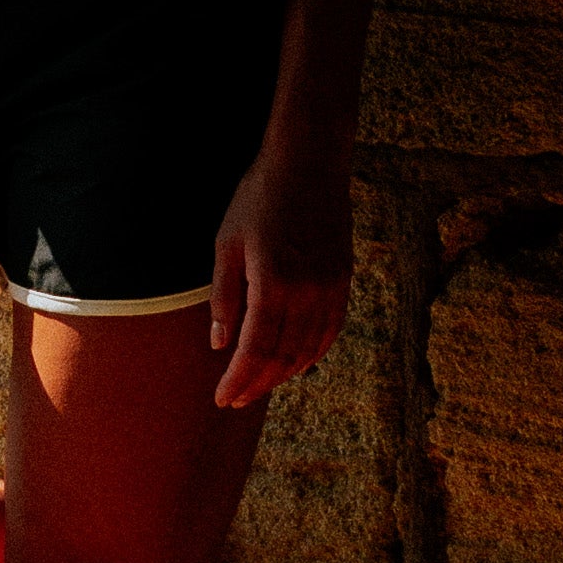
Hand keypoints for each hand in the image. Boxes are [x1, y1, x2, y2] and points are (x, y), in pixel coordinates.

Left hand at [209, 132, 353, 409]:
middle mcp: (307, 292)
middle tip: (237, 398)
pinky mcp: (343, 281)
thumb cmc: (258, 199)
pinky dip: (311, 354)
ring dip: (283, 374)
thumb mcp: (227, 244)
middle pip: (283, 358)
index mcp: (273, 283)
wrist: (308, 164)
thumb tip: (219, 346)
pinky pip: (330, 332)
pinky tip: (295, 363)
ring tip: (259, 384)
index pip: (255, 350)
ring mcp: (329, 288)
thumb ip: (224, 298)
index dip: (238, 380)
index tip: (222, 399)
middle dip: (257, 384)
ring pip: (308, 350)